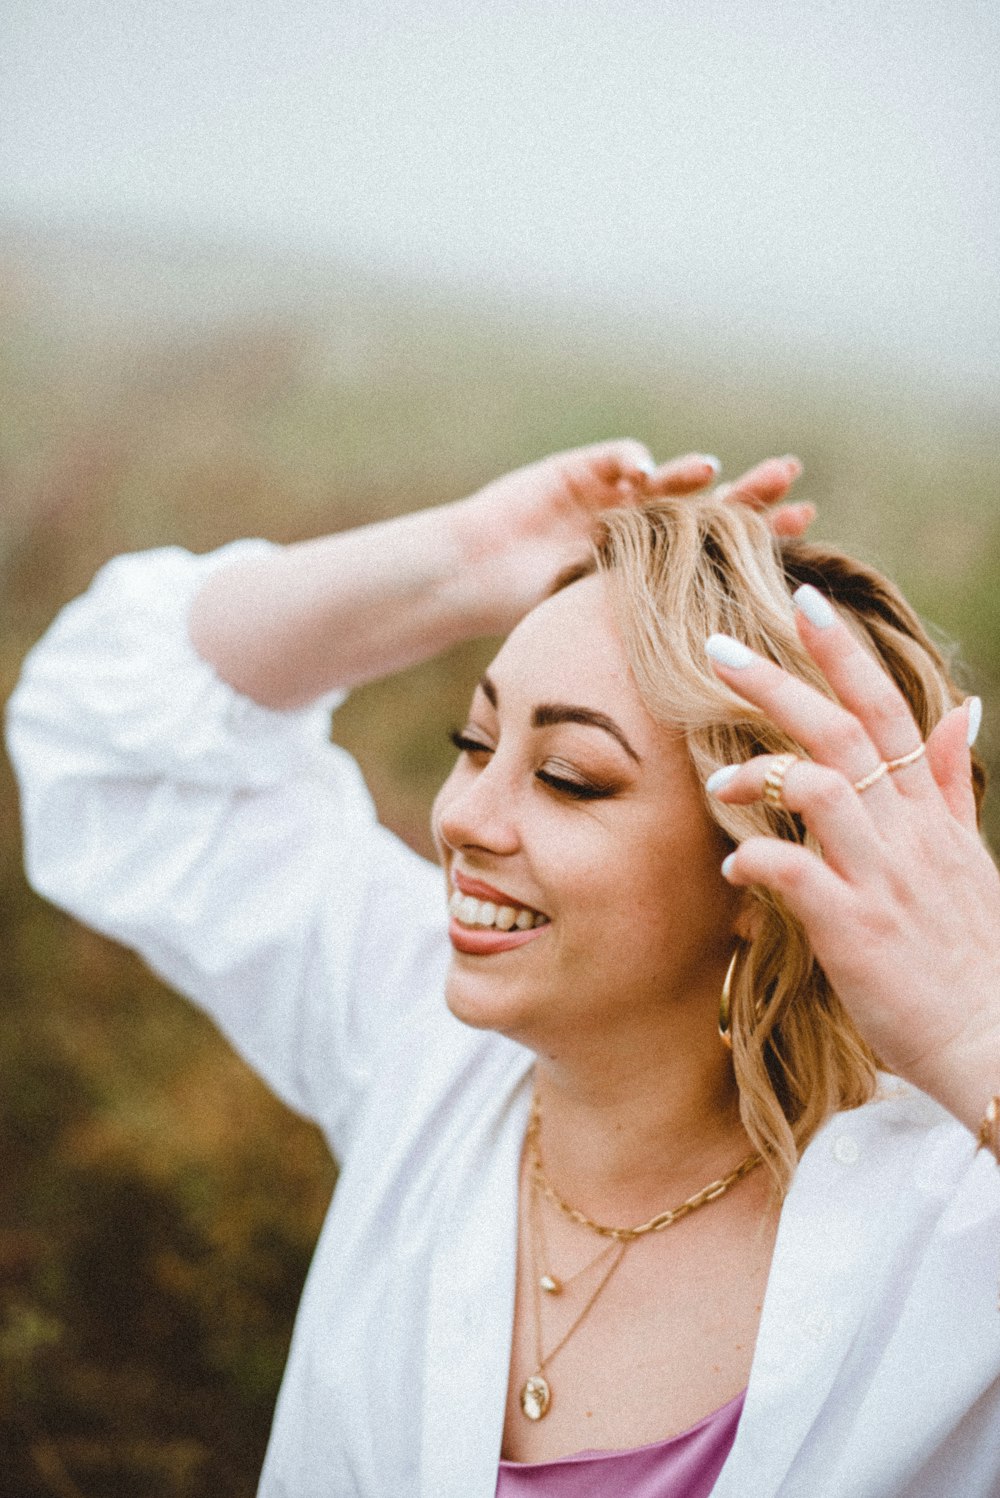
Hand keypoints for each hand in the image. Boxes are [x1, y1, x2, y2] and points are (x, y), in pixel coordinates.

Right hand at [453, 442, 807, 633]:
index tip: (806, 526)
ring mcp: (615, 494)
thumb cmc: (532, 616)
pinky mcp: (580, 469)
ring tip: (712, 470)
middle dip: (744, 489)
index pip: (722, 548)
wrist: (470, 578)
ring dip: (690, 474)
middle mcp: (645, 525)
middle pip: (707, 504)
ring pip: (665, 479)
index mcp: (660, 564)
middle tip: (788, 476)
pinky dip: (632, 461)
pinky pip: (616, 458)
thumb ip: (663, 644)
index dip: (762, 534)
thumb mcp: (608, 636)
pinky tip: (644, 471)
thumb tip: (728, 684)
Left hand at [705, 586, 999, 1135]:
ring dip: (759, 772)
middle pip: (841, 731)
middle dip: (777, 682)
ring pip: (819, 787)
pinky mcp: (856, 930)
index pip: (886, 708)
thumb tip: (963, 707)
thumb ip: (953, 781)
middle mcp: (907, 832)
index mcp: (928, 811)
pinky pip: (795, 874)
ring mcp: (883, 877)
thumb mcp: (969, 855)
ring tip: (716, 780)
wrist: (993, 1041)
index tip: (802, 599)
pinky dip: (754, 861)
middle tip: (716, 647)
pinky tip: (732, 869)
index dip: (843, 652)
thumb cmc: (971, 951)